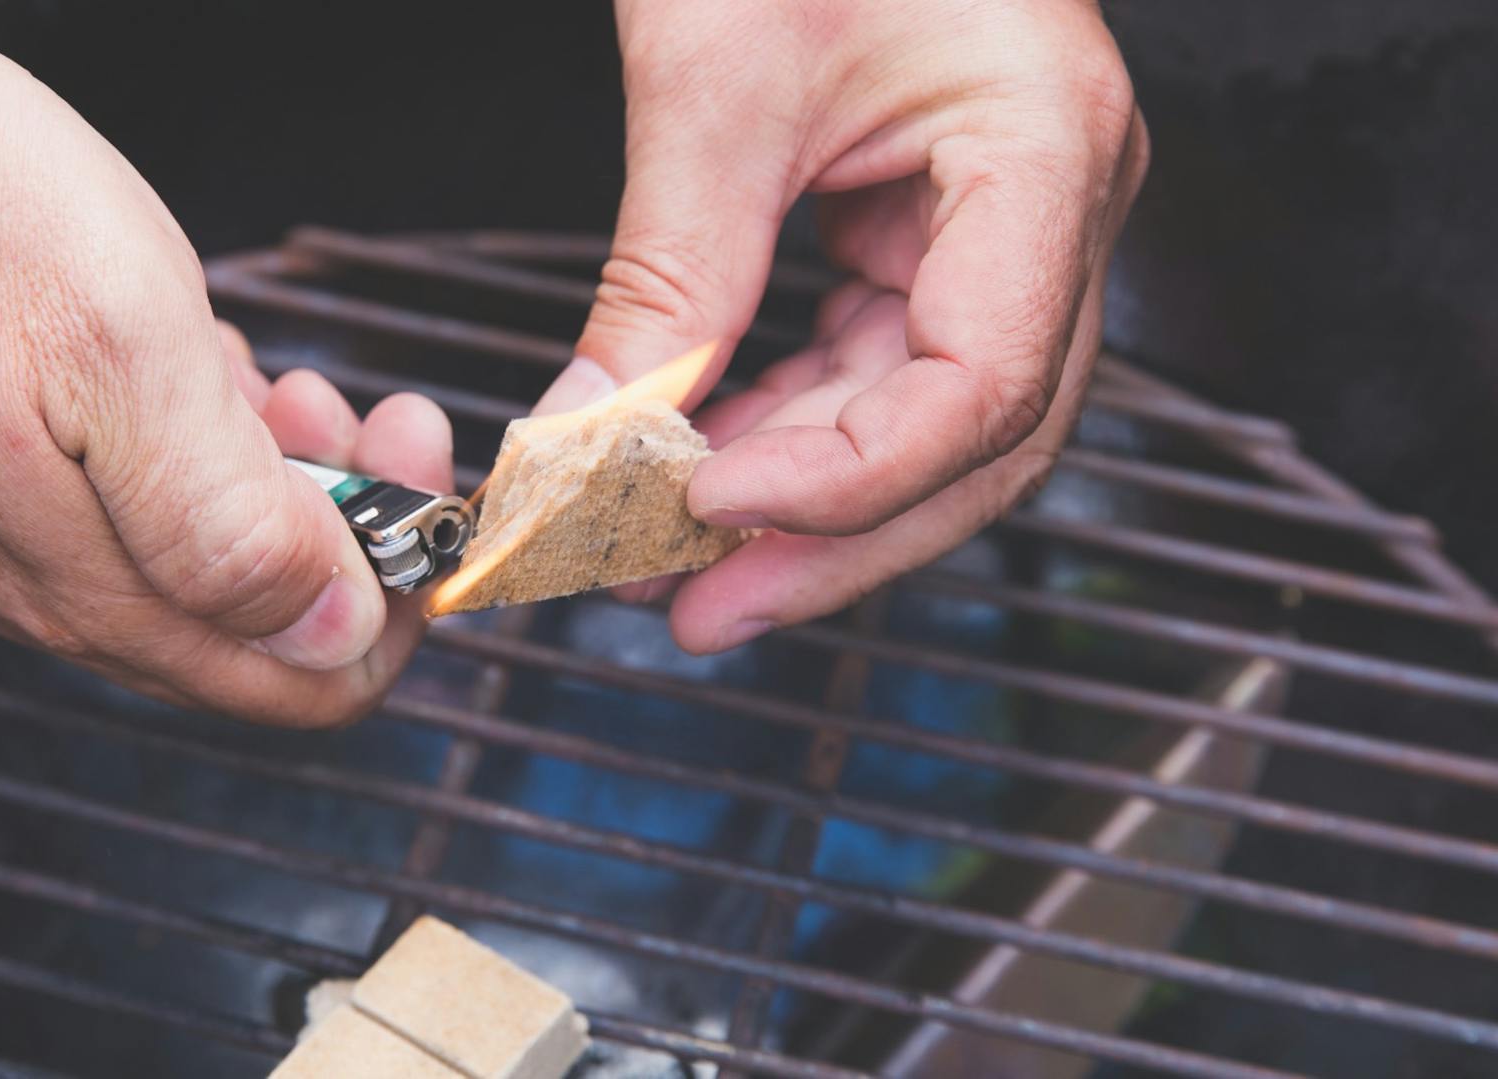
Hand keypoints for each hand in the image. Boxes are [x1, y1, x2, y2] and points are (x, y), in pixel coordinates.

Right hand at [0, 3, 447, 724]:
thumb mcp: (124, 361)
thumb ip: (229, 525)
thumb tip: (330, 636)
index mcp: (102, 593)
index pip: (303, 684)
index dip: (393, 605)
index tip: (422, 493)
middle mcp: (69, 590)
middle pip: (271, 626)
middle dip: (354, 527)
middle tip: (375, 410)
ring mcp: (41, 533)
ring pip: (224, 553)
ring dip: (289, 474)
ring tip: (285, 372)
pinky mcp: (26, 472)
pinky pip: (166, 493)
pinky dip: (220, 438)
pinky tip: (205, 361)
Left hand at [537, 0, 1148, 651]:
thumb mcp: (715, 83)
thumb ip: (669, 277)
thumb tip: (586, 440)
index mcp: (1046, 150)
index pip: (986, 384)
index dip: (850, 478)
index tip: (706, 510)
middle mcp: (1051, 209)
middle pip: (974, 442)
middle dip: (830, 539)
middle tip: (693, 611)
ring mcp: (999, 229)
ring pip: (924, 425)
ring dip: (799, 505)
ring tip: (669, 569)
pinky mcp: (929, 237)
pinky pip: (874, 371)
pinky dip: (786, 431)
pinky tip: (697, 478)